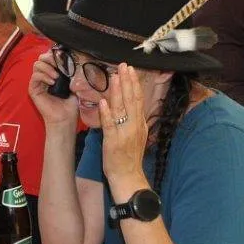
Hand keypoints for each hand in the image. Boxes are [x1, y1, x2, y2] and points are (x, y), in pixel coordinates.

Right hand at [29, 49, 77, 127]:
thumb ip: (69, 70)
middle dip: (50, 58)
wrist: (65, 117)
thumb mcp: (73, 83)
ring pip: (37, 65)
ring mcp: (38, 82)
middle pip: (41, 58)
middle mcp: (44, 76)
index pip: (50, 57)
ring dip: (47, 68)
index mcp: (53, 73)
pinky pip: (34, 77)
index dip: (55, 54)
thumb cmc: (71, 103)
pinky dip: (43, 76)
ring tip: (57, 76)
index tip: (65, 58)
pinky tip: (52, 82)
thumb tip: (70, 58)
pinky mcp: (33, 89)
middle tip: (59, 65)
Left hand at [99, 63, 148, 187]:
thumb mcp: (136, 136)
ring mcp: (124, 133)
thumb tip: (128, 105)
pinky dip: (107, 114)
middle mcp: (135, 126)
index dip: (134, 84)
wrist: (128, 177)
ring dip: (118, 92)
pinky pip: (110, 125)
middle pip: (132, 100)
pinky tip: (103, 102)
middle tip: (124, 66)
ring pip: (122, 109)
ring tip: (114, 77)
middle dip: (127, 81)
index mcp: (140, 124)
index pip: (138, 99)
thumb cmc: (129, 158)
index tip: (130, 70)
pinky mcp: (113, 142)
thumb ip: (133, 120)